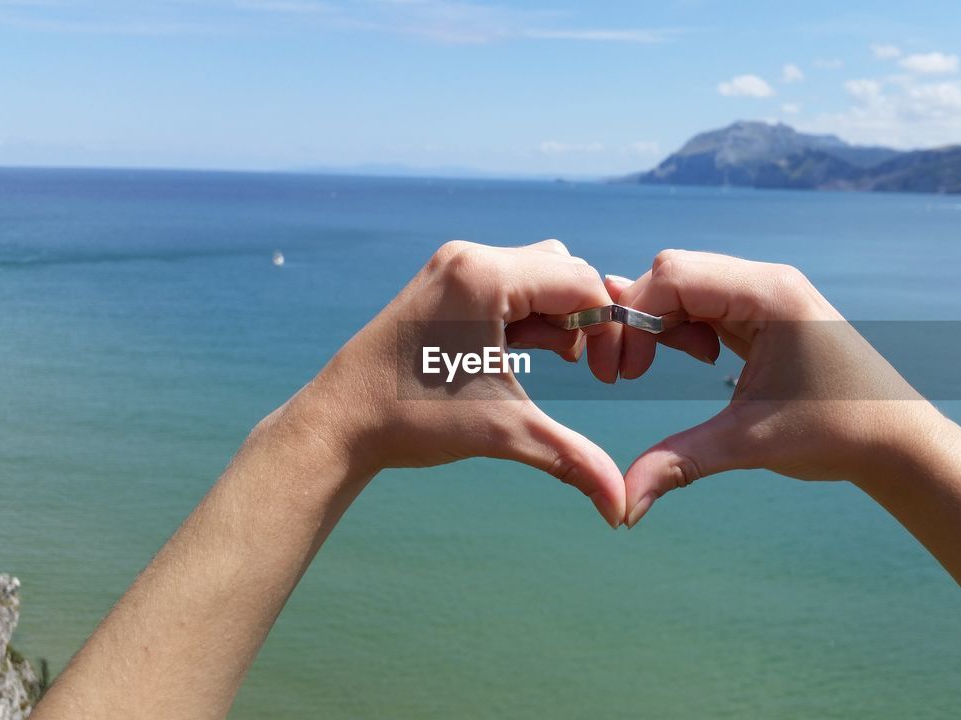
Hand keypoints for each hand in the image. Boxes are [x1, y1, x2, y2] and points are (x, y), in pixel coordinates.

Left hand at [289, 239, 628, 525]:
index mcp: (484, 276)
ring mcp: (453, 267)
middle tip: (578, 369)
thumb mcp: (502, 432)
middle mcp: (469, 258)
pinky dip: (527, 316)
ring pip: (537, 274)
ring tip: (548, 364)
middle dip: (582, 320)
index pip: (581, 282)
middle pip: (564, 270)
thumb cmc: (412, 420)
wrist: (339, 424)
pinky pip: (508, 284)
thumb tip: (621, 510)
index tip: (605, 378)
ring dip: (556, 317)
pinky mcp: (444, 283)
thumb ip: (571, 459)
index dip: (607, 329)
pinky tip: (519, 356)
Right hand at [607, 250, 942, 525]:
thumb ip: (679, 462)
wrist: (898, 441)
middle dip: (639, 319)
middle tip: (628, 374)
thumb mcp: (750, 444)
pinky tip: (697, 359)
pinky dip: (684, 327)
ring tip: (655, 369)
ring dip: (659, 323)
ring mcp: (768, 293)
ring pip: (686, 286)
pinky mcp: (767, 312)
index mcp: (769, 293)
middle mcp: (767, 281)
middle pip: (672, 273)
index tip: (624, 374)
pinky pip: (708, 302)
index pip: (672, 275)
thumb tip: (622, 508)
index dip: (633, 318)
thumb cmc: (839, 434)